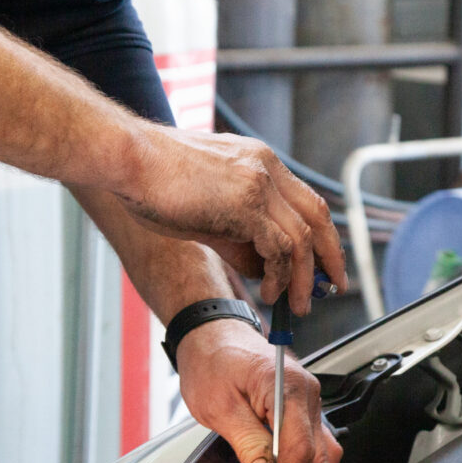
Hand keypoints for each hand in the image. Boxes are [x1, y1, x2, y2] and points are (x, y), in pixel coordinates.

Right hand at [118, 126, 346, 315]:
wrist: (129, 159)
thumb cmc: (154, 181)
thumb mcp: (205, 209)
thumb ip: (236, 235)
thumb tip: (260, 267)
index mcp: (259, 161)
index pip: (306, 202)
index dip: (320, 237)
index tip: (322, 264)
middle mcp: (266, 167)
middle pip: (318, 217)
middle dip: (329, 257)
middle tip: (332, 287)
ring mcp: (258, 183)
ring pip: (303, 238)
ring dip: (303, 277)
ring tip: (296, 304)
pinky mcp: (246, 203)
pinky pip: (279, 247)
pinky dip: (280, 275)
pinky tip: (269, 291)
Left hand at [175, 318, 342, 462]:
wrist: (213, 336)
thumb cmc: (212, 361)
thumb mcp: (219, 406)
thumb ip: (247, 443)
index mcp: (289, 388)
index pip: (300, 450)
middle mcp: (308, 396)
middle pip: (318, 460)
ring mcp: (309, 405)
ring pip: (323, 459)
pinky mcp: (302, 413)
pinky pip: (315, 450)